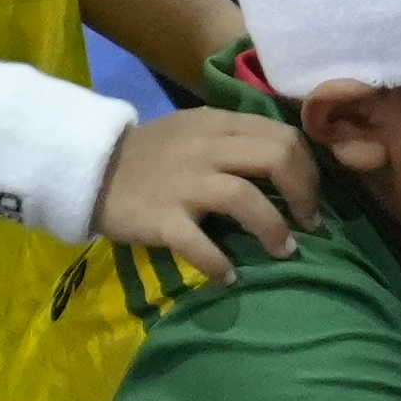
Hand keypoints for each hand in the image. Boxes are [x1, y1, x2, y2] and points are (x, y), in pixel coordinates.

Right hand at [96, 105, 320, 265]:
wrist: (90, 170)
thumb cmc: (150, 155)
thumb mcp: (194, 131)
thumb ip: (235, 140)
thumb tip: (288, 164)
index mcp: (218, 124)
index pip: (283, 135)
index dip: (309, 168)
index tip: (311, 195)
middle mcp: (205, 148)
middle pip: (276, 157)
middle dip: (305, 194)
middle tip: (308, 223)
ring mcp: (183, 183)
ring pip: (246, 197)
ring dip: (275, 229)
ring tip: (284, 251)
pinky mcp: (162, 218)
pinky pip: (200, 244)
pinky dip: (221, 264)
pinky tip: (230, 276)